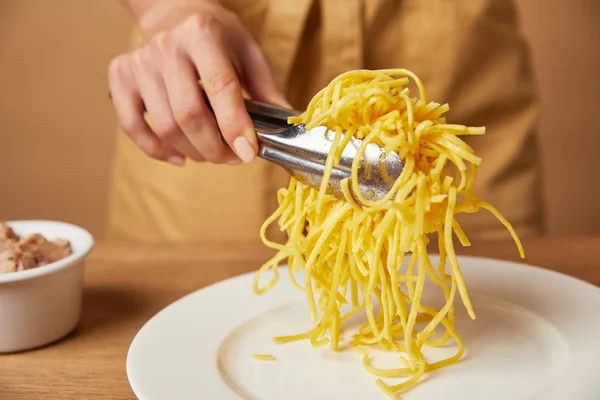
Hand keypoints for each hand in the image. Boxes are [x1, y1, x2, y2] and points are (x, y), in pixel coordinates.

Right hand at [109, 0, 288, 164]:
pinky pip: (132, 125)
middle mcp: (167, 45)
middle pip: (188, 114)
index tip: (248, 153)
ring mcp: (140, 60)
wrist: (177, 15)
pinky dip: (156, 149)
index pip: (220, 87)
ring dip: (193, 152)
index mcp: (203, 34)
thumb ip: (268, 91)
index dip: (234, 126)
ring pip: (165, 126)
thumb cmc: (219, 38)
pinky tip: (179, 156)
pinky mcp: (120, 75)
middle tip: (232, 158)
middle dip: (214, 148)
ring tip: (212, 153)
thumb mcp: (250, 54)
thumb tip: (289, 128)